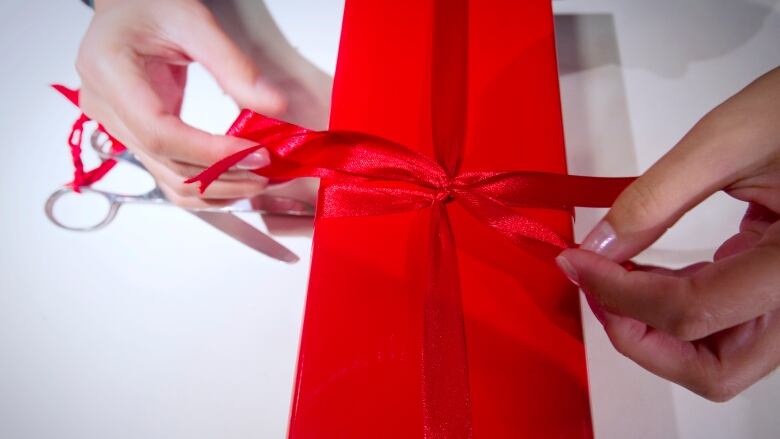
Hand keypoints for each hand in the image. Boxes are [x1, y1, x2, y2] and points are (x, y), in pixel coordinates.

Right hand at [76, 0, 285, 207]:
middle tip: (269, 170)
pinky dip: (205, 186)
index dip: (211, 153)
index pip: (160, 133)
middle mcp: (105, 107)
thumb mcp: (194, 22)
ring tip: (258, 179)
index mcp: (110, 72)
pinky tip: (235, 180)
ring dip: (218, 190)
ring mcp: (115, 127)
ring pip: (168, 182)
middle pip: (167, 165)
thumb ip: (234, 66)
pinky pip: (169, 175)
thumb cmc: (150, 3)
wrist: (127, 5)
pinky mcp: (134, 137)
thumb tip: (274, 106)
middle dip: (224, 176)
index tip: (256, 154)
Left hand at [556, 67, 779, 400]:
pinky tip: (646, 274)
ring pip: (718, 359)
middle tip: (597, 291)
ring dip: (655, 331)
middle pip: (714, 370)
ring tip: (613, 281)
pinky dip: (676, 310)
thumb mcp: (727, 142)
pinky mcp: (777, 290)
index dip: (619, 294)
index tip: (576, 262)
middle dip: (642, 339)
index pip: (692, 312)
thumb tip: (598, 247)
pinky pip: (724, 325)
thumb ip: (655, 199)